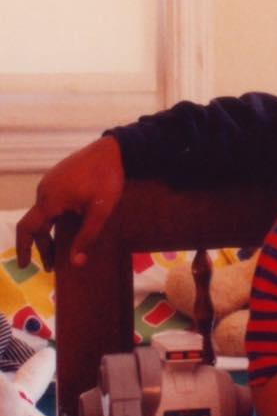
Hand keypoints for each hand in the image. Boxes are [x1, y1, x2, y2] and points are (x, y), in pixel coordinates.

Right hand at [16, 136, 123, 268]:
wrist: (114, 149)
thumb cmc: (107, 179)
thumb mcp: (100, 211)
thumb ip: (87, 236)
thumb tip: (75, 262)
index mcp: (49, 200)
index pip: (27, 229)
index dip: (24, 248)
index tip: (23, 265)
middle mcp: (44, 190)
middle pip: (36, 223)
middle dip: (43, 245)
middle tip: (54, 265)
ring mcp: (51, 182)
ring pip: (44, 212)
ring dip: (50, 231)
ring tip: (62, 248)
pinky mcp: (59, 176)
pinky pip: (51, 201)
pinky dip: (55, 218)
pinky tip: (68, 225)